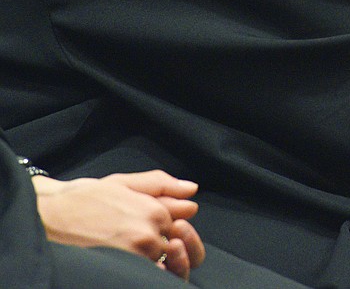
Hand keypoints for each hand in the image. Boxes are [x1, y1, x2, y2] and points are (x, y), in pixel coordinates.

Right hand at [34, 169, 205, 278]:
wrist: (49, 215)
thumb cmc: (84, 198)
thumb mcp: (124, 182)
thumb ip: (162, 185)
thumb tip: (192, 191)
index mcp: (154, 211)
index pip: (178, 225)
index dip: (163, 227)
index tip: (142, 225)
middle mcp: (149, 234)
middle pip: (172, 246)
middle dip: (160, 244)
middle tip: (133, 239)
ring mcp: (136, 256)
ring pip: (160, 264)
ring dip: (151, 260)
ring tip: (126, 250)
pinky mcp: (120, 270)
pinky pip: (146, 276)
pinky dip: (142, 272)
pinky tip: (125, 263)